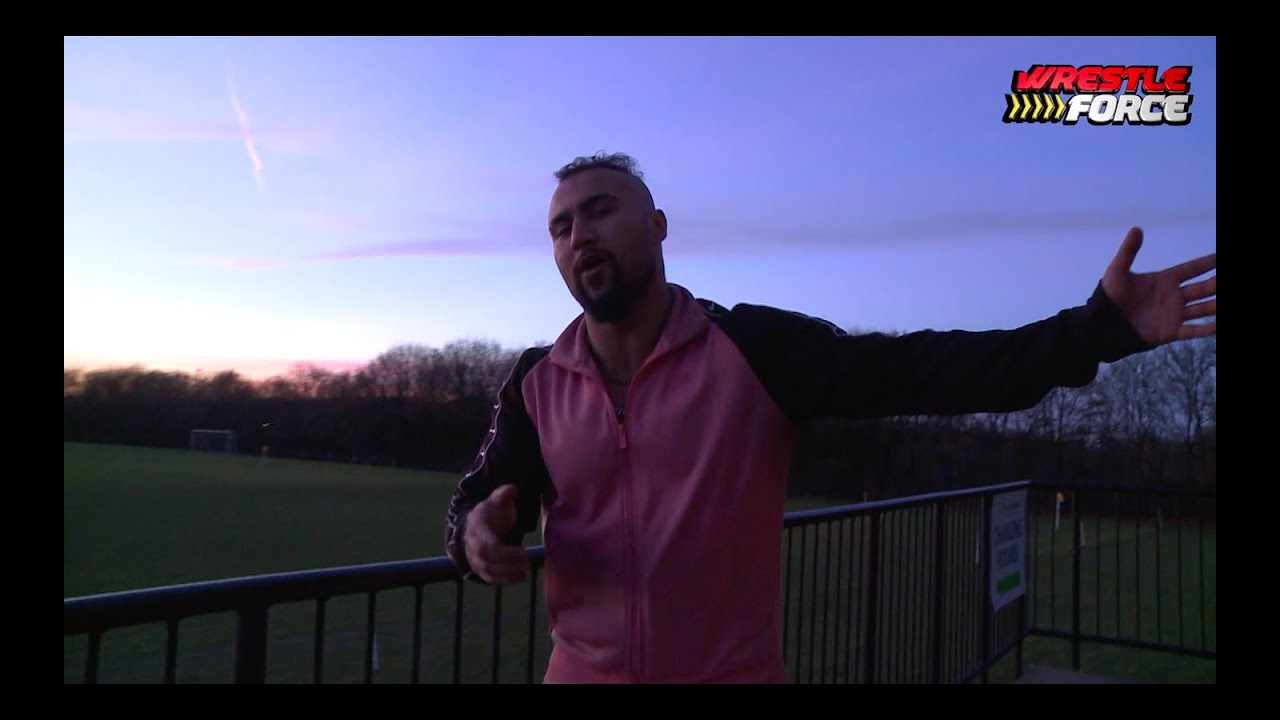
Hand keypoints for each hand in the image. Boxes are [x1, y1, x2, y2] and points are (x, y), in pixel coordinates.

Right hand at [463, 484, 529, 584]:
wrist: (474, 524)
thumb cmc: (490, 512)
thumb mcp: (496, 500)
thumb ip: (503, 494)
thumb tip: (512, 488)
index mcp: (476, 529)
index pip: (488, 546)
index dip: (506, 552)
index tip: (523, 551)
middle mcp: (472, 546)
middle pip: (488, 561)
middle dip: (508, 564)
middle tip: (527, 561)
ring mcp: (474, 558)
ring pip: (488, 572)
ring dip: (507, 574)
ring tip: (526, 571)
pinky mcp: (479, 568)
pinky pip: (489, 578)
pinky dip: (504, 581)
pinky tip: (520, 578)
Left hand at [1101, 227, 1215, 345]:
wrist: (1102, 324)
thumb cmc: (1109, 297)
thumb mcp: (1117, 271)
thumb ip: (1128, 251)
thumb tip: (1136, 228)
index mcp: (1165, 280)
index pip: (1193, 268)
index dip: (1209, 262)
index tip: (1221, 256)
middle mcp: (1174, 296)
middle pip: (1204, 287)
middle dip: (1218, 283)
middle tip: (1225, 278)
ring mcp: (1174, 314)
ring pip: (1204, 308)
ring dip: (1217, 305)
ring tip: (1225, 301)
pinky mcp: (1170, 331)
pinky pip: (1193, 330)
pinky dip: (1207, 329)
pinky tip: (1218, 326)